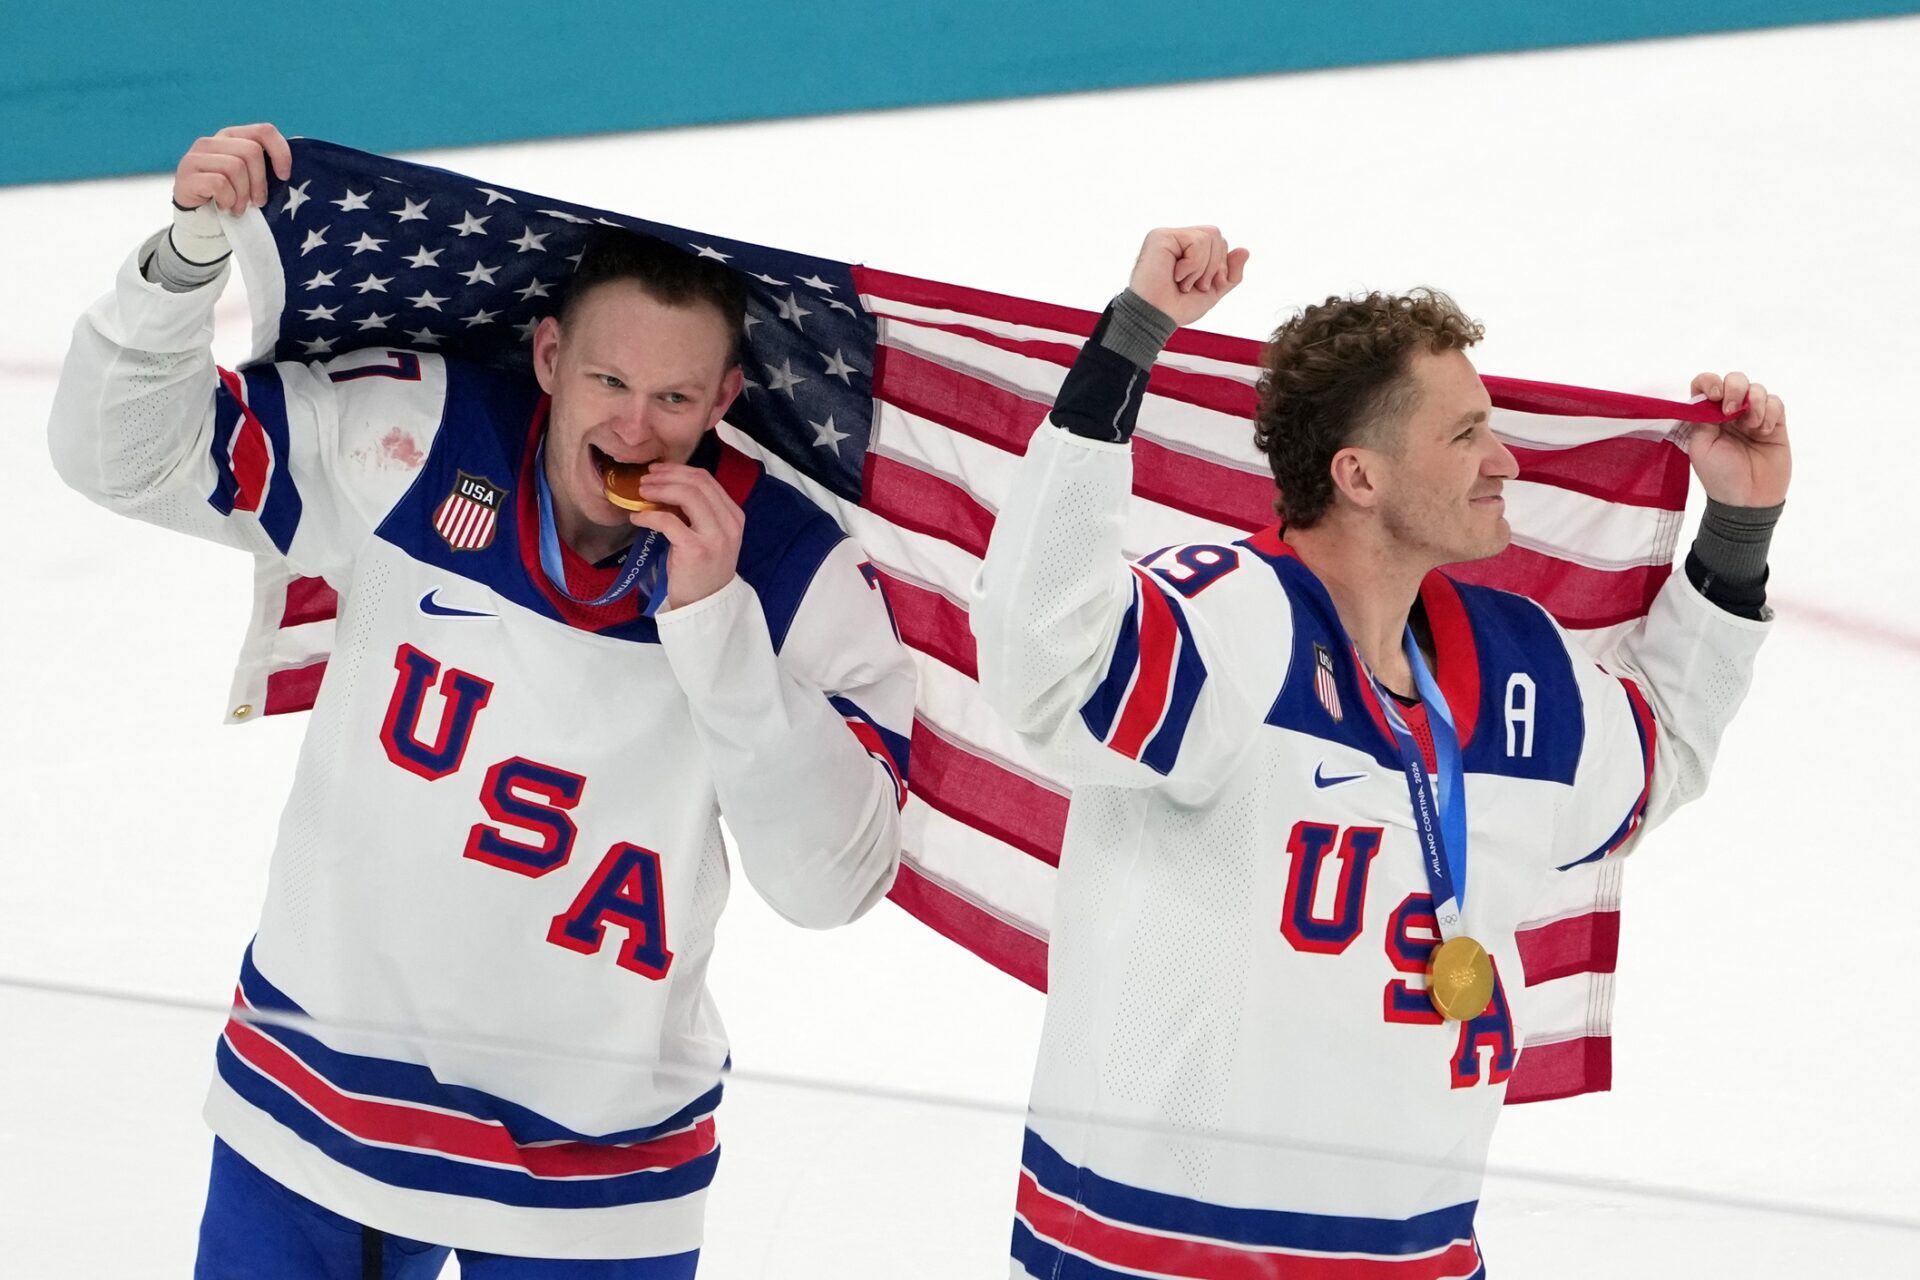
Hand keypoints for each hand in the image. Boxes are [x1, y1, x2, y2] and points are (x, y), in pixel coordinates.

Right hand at [174, 124, 292, 213]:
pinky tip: (224, 206)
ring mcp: (197, 155)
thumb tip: (299, 156)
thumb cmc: (233, 197)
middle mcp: (213, 141)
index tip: (284, 176)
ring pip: (235, 167)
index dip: (280, 152)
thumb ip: (267, 166)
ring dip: (243, 195)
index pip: (264, 131)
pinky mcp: (186, 172)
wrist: (201, 218)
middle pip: (251, 152)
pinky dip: (228, 200)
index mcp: (233, 137)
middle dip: (260, 182)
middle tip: (259, 203)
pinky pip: (219, 183)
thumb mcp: (253, 180)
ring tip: (240, 208)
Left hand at [631, 464, 744, 608]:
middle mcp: (729, 524)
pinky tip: (637, 517)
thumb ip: (698, 512)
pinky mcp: (695, 550)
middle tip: (644, 479)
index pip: (707, 480)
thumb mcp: (709, 536)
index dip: (678, 470)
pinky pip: (668, 521)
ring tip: (640, 492)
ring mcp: (714, 537)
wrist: (705, 605)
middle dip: (667, 476)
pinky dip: (649, 515)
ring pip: (687, 495)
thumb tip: (666, 486)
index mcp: (734, 516)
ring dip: (659, 489)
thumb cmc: (702, 570)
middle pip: (697, 482)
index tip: (658, 471)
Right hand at [1126, 226, 1249, 326]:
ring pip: (1209, 236)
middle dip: (1212, 266)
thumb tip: (1245, 250)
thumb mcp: (1212, 291)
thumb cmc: (1177, 307)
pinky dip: (1192, 265)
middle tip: (1191, 285)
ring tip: (1182, 282)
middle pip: (1216, 235)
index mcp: (1188, 250)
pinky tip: (1175, 275)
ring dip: (1200, 268)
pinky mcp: (1161, 236)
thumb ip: (1231, 273)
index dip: (1219, 266)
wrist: (1156, 318)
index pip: (1219, 243)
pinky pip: (1197, 241)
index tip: (1200, 287)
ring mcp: (1169, 237)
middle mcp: (1178, 240)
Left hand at [1686, 371, 1790, 506]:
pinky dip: (1770, 412)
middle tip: (1732, 411)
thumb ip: (1702, 418)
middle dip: (1735, 388)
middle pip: (1734, 380)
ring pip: (1757, 388)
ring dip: (1754, 402)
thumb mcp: (1700, 447)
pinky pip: (1776, 403)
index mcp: (1707, 416)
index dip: (1710, 382)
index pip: (1705, 385)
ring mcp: (1753, 417)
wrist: (1748, 499)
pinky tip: (1764, 431)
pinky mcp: (1775, 424)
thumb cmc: (1719, 476)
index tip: (1715, 395)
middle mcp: (1730, 413)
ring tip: (1752, 426)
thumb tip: (1709, 397)